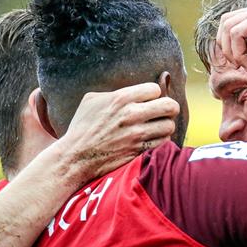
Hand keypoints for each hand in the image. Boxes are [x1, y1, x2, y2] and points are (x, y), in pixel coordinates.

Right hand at [57, 82, 178, 182]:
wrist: (76, 157)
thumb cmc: (82, 127)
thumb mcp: (92, 100)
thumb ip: (115, 93)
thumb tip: (134, 91)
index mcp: (121, 98)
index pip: (155, 89)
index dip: (154, 94)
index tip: (148, 99)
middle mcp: (132, 114)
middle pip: (170, 106)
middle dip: (169, 108)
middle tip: (163, 112)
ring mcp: (137, 134)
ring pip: (169, 126)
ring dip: (165, 126)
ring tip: (157, 126)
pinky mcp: (139, 150)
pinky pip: (163, 142)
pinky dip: (161, 140)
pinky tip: (152, 139)